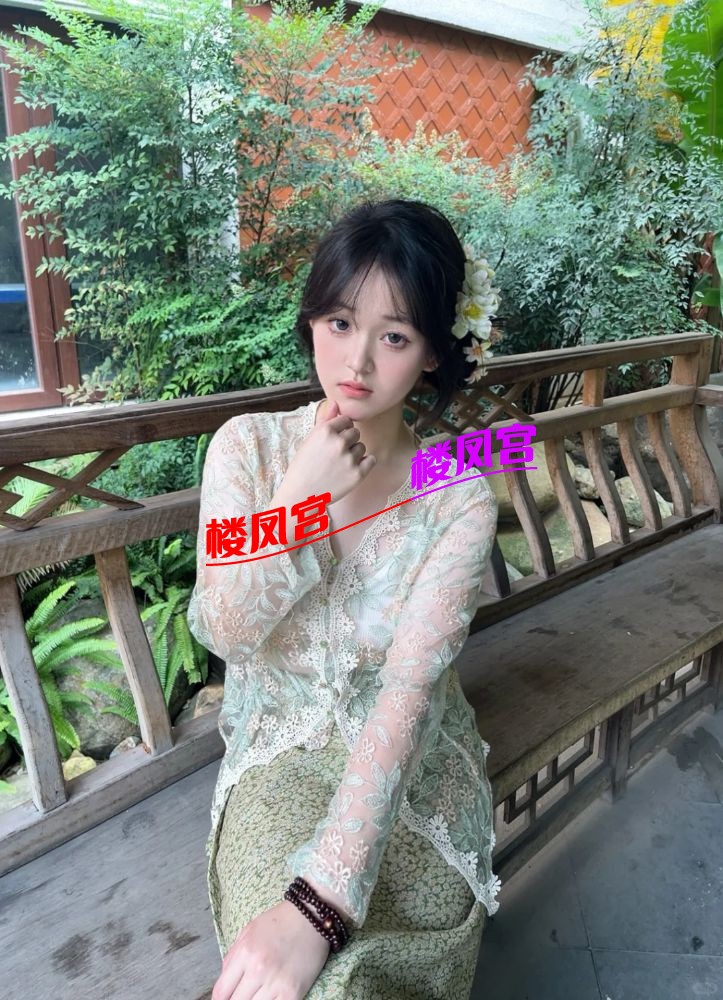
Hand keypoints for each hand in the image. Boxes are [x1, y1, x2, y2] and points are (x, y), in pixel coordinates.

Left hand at [212, 898, 330, 999]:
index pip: (221, 991)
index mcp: (245, 952)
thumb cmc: (280, 921)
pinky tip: (270, 997)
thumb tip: (223, 981)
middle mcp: (258, 969)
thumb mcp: (249, 931)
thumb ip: (233, 957)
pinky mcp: (293, 992)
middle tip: (242, 995)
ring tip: (256, 994)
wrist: (313, 916)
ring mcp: (276, 983)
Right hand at [278, 398, 376, 507]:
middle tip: (335, 455)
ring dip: (354, 453)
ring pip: (362, 447)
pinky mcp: (358, 474)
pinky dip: (365, 464)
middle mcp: (339, 442)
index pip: (346, 420)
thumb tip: (336, 403)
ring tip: (339, 465)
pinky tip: (351, 469)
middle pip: (356, 433)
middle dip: (348, 441)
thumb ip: (325, 419)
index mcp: (326, 430)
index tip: (333, 441)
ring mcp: (349, 458)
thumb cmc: (303, 466)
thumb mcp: (310, 439)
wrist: (301, 495)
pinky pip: (371, 460)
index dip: (341, 430)